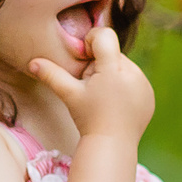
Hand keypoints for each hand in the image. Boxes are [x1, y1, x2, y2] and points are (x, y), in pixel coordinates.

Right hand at [27, 26, 153, 143]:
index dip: (92, 41)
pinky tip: (116, 104)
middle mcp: (133, 73)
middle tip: (92, 88)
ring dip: (113, 75)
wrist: (112, 145)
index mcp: (113, 69)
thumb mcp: (69, 94)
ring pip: (123, 66)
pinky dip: (125, 87)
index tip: (85, 57)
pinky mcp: (149, 94)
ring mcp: (144, 84)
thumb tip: (32, 62)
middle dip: (100, 64)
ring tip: (105, 98)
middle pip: (113, 53)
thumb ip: (51, 74)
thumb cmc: (88, 118)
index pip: (105, 35)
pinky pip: (135, 81)